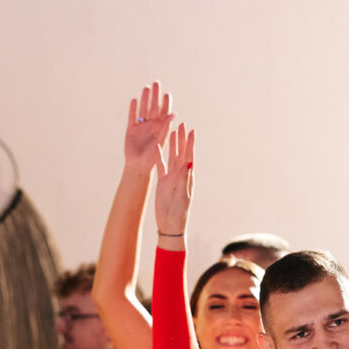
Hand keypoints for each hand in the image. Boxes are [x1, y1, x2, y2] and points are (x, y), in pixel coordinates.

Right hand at [124, 82, 174, 172]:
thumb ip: (166, 127)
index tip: (167, 94)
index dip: (166, 103)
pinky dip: (133, 108)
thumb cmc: (152, 158)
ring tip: (146, 88)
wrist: (138, 167)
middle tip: (156, 83)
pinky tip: (134, 100)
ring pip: (143, 109)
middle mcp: (151, 125)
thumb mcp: (161, 141)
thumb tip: (173, 114)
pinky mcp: (131, 129)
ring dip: (145, 99)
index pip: (165, 112)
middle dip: (155, 96)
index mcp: (161, 128)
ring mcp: (141, 126)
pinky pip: (132, 117)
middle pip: (154, 107)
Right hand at [154, 121, 193, 241]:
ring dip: (172, 144)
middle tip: (181, 124)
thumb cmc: (179, 212)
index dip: (190, 143)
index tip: (191, 130)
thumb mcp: (182, 194)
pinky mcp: (162, 182)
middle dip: (182, 139)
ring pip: (171, 156)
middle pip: (181, 152)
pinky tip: (157, 147)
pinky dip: (158, 156)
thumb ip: (184, 178)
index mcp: (187, 176)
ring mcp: (171, 177)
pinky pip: (160, 166)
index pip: (189, 156)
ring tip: (172, 131)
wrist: (170, 224)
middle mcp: (180, 174)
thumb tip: (189, 163)